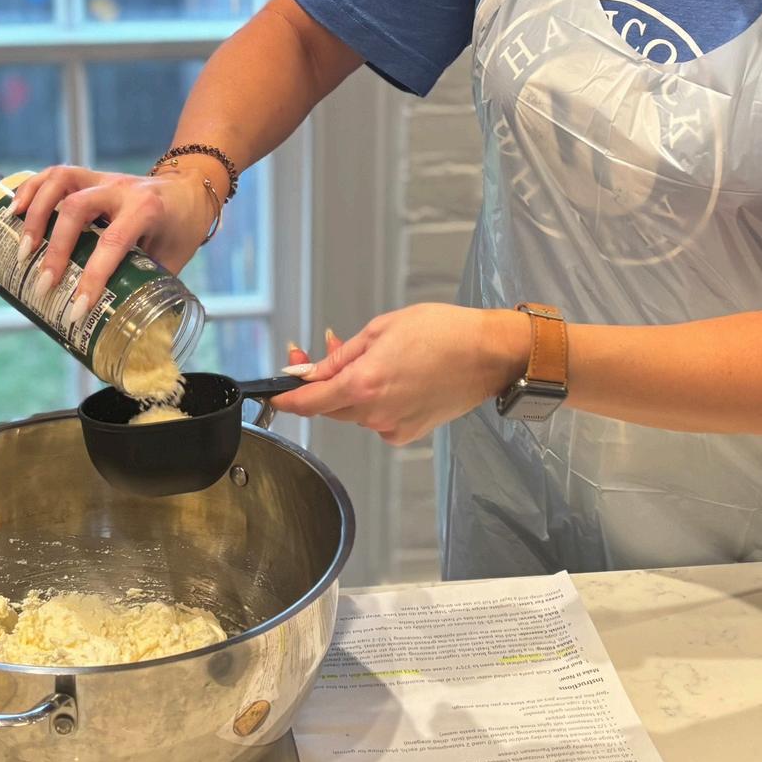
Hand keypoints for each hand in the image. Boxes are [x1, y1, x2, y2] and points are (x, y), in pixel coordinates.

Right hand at [8, 165, 215, 308]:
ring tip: (23, 249)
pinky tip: (14, 211)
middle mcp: (120, 189)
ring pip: (60, 181)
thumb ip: (149, 287)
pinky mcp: (88, 176)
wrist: (190, 186)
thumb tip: (126, 330)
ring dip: (36, 214)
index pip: (114, 241)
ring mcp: (102, 178)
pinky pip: (53, 174)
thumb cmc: (181, 226)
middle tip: (44, 285)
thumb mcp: (174, 258)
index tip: (78, 310)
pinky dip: (30, 189)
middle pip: (77, 209)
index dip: (94, 277)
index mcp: (147, 209)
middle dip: (56, 249)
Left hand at [271, 304, 525, 444]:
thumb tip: (310, 370)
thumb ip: (341, 355)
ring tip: (367, 356)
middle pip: (329, 407)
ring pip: (354, 412)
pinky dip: (374, 400)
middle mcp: (374, 413)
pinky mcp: (409, 433)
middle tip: (319, 353)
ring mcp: (392, 427)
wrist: (488, 354)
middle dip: (320, 382)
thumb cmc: (442, 332)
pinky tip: (391, 376)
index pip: (308, 402)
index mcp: (363, 385)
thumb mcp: (381, 329)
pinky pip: (377, 418)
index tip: (273, 394)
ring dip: (349, 388)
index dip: (286, 399)